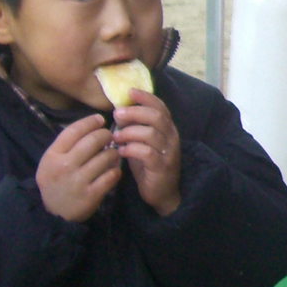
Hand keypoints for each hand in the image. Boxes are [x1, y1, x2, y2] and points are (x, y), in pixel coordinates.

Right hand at [36, 115, 120, 222]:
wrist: (56, 213)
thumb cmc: (56, 181)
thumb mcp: (51, 161)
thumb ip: (66, 145)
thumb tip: (92, 126)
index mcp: (52, 155)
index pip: (74, 130)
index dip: (90, 122)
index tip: (100, 119)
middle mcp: (64, 166)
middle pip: (93, 141)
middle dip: (105, 135)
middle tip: (109, 136)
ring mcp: (78, 181)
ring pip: (106, 157)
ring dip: (113, 153)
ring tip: (112, 154)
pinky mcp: (91, 194)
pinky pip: (111, 175)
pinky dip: (116, 170)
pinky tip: (113, 170)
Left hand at [111, 89, 181, 215]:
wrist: (162, 194)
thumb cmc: (149, 167)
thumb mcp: (142, 144)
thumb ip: (134, 129)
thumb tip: (119, 113)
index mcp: (168, 129)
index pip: (160, 107)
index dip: (146, 97)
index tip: (129, 92)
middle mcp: (172, 138)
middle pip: (156, 117)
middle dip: (134, 112)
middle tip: (117, 114)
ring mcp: (169, 152)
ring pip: (150, 133)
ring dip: (129, 132)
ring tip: (115, 137)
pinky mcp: (162, 167)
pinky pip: (146, 153)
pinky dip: (131, 149)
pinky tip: (122, 152)